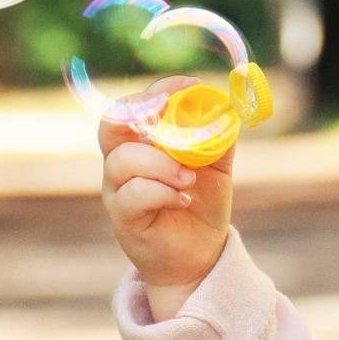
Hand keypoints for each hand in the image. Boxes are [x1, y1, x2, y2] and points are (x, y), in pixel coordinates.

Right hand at [99, 75, 235, 295]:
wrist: (200, 254)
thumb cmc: (201, 204)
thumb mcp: (217, 166)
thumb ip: (219, 136)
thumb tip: (227, 107)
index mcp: (141, 142)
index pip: (135, 105)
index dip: (158, 89)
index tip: (190, 85)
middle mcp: (121, 162)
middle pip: (111, 124)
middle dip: (140, 111)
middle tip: (169, 112)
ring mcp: (117, 190)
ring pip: (123, 160)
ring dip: (161, 163)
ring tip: (189, 178)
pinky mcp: (123, 218)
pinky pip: (132, 195)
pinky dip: (161, 192)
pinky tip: (182, 199)